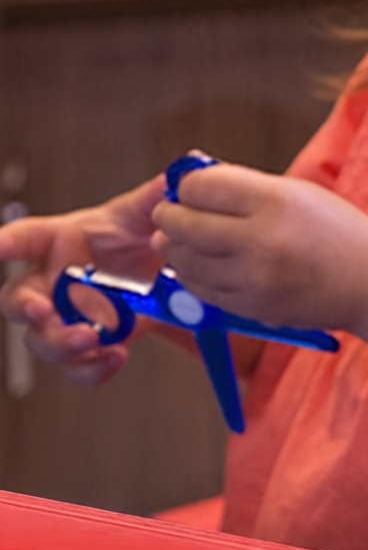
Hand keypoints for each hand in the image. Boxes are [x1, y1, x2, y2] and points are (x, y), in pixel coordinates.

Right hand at [0, 177, 163, 384]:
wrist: (162, 275)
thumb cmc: (133, 238)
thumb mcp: (142, 217)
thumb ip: (151, 201)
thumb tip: (170, 181)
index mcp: (56, 242)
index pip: (21, 239)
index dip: (3, 244)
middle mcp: (51, 282)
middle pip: (17, 300)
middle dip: (25, 307)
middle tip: (42, 310)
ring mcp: (66, 317)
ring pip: (41, 338)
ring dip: (59, 343)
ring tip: (90, 339)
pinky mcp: (89, 345)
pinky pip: (77, 365)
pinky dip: (91, 368)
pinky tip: (114, 358)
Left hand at [152, 163, 367, 333]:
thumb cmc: (338, 231)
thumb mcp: (298, 193)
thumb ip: (245, 187)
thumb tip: (191, 184)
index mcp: (275, 202)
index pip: (201, 187)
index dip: (187, 187)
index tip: (189, 190)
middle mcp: (263, 240)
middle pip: (186, 225)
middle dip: (170, 218)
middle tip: (168, 216)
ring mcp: (258, 279)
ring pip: (188, 263)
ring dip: (177, 250)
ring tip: (179, 242)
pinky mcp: (256, 308)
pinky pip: (205, 292)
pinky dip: (195, 278)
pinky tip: (201, 267)